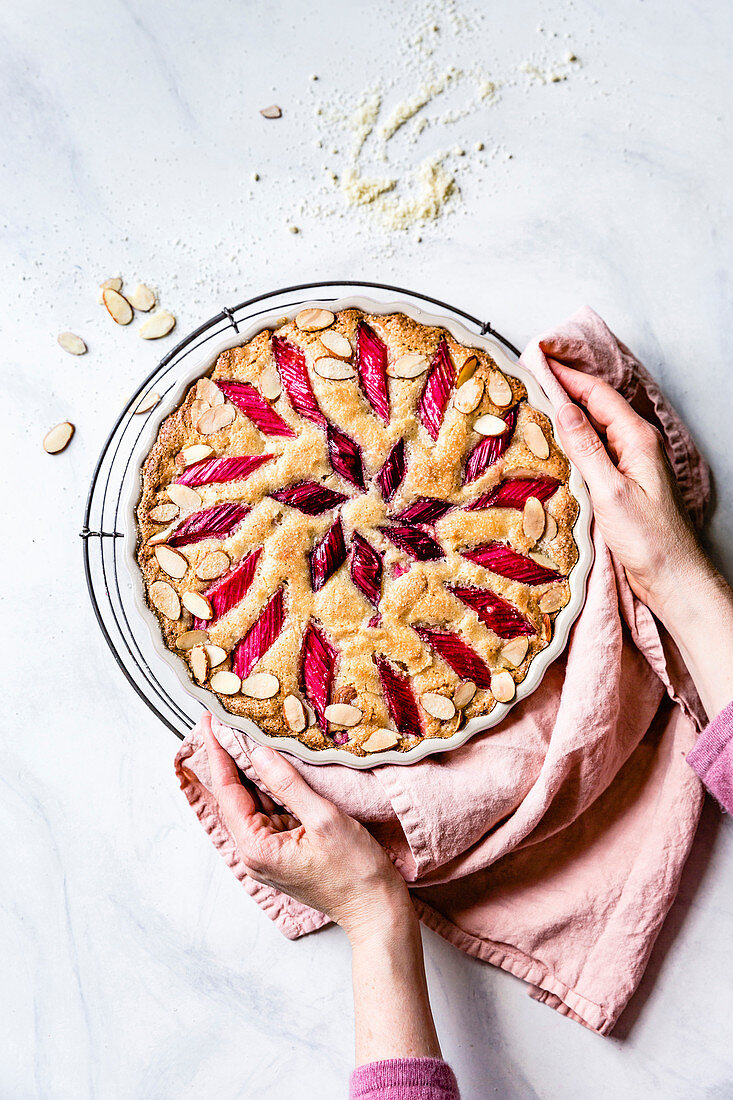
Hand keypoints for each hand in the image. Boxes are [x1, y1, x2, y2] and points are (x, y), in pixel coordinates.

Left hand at [201, 723, 411, 942]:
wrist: (376, 910)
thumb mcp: (324, 819)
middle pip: (236, 797)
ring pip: (254, 803)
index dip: (219, 753)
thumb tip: (260, 752)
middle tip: (230, 720)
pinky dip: (273, 789)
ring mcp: (269, 854)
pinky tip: (278, 766)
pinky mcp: (285, 852)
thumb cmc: (355, 872)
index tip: (213, 721)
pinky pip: (272, 813)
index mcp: (256, 848)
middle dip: (233, 758)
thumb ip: (288, 784)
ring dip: (254, 771)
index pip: (228, 791)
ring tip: (252, 734)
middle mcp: (254, 853)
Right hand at [550, 360, 732, 717]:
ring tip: (535, 402)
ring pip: (594, 427)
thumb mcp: (610, 490)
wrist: (671, 577)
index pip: (596, 393)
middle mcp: (635, 446)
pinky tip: (555, 445)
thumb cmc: (649, 539)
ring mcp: (630, 464)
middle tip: (531, 374)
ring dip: (567, 413)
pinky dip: (573, 440)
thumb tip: (563, 408)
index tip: (538, 357)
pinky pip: (595, 450)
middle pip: (595, 405)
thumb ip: (586, 447)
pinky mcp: (622, 483)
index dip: (566, 374)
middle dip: (564, 387)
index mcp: (637, 439)